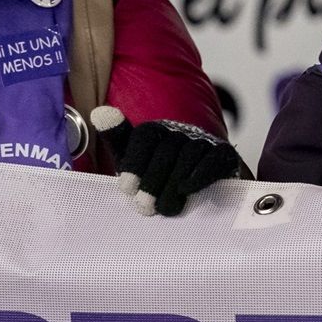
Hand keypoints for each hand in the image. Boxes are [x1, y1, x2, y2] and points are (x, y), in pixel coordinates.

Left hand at [89, 107, 247, 216]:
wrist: (198, 182)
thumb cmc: (158, 171)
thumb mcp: (134, 158)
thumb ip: (117, 138)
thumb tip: (98, 112)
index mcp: (156, 130)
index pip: (144, 137)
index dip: (135, 162)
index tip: (126, 188)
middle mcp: (180, 132)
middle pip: (166, 150)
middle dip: (153, 181)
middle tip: (144, 207)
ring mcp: (203, 142)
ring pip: (188, 156)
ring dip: (174, 184)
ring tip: (164, 208)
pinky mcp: (223, 155)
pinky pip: (212, 161)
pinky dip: (199, 176)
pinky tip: (186, 190)